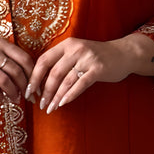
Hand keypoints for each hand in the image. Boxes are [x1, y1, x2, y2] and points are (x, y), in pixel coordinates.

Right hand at [0, 37, 33, 104]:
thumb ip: (11, 58)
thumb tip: (31, 78)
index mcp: (1, 43)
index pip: (24, 58)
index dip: (32, 75)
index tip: (35, 87)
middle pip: (15, 71)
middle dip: (24, 87)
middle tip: (27, 96)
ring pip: (3, 80)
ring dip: (12, 93)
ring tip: (15, 99)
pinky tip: (1, 100)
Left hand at [26, 34, 153, 112]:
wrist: (124, 53)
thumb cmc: (97, 57)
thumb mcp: (77, 53)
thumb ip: (61, 62)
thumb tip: (40, 83)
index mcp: (66, 45)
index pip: (43, 60)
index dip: (34, 77)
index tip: (29, 91)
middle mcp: (75, 49)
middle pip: (53, 73)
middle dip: (44, 91)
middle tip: (40, 104)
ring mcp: (87, 59)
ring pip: (65, 81)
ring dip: (56, 97)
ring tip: (50, 108)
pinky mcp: (98, 69)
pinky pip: (80, 84)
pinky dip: (70, 95)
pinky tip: (63, 104)